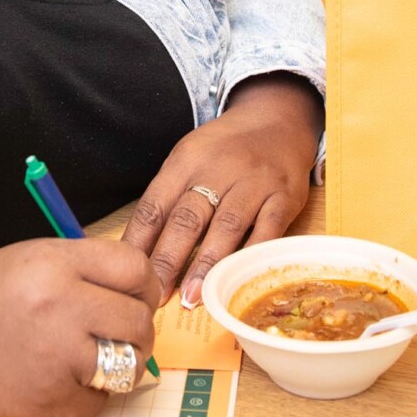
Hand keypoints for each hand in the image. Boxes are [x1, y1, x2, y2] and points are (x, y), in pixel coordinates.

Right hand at [0, 238, 160, 416]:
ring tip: (96, 358)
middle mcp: (61, 307)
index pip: (134, 268)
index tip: (139, 296)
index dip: (145, 284)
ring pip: (128, 364)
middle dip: (138, 328)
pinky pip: (101, 401)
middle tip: (122, 333)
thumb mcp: (30, 259)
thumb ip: (84, 266)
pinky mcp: (53, 402)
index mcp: (55, 265)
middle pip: (138, 319)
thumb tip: (140, 285)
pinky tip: (64, 380)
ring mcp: (58, 358)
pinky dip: (90, 394)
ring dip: (120, 364)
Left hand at [121, 73, 321, 306]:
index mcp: (186, 160)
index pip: (155, 206)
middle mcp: (218, 168)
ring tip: (193, 296)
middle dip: (169, 261)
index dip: (140, 243)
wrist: (277, 120)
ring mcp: (254, 182)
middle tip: (156, 294)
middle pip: (187, 219)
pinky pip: (267, 231)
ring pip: (226, 227)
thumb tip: (141, 250)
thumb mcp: (190, 159)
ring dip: (207, 265)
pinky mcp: (284, 196)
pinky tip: (237, 279)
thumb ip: (169, 199)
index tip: (131, 274)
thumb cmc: (225, 149)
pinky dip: (250, 257)